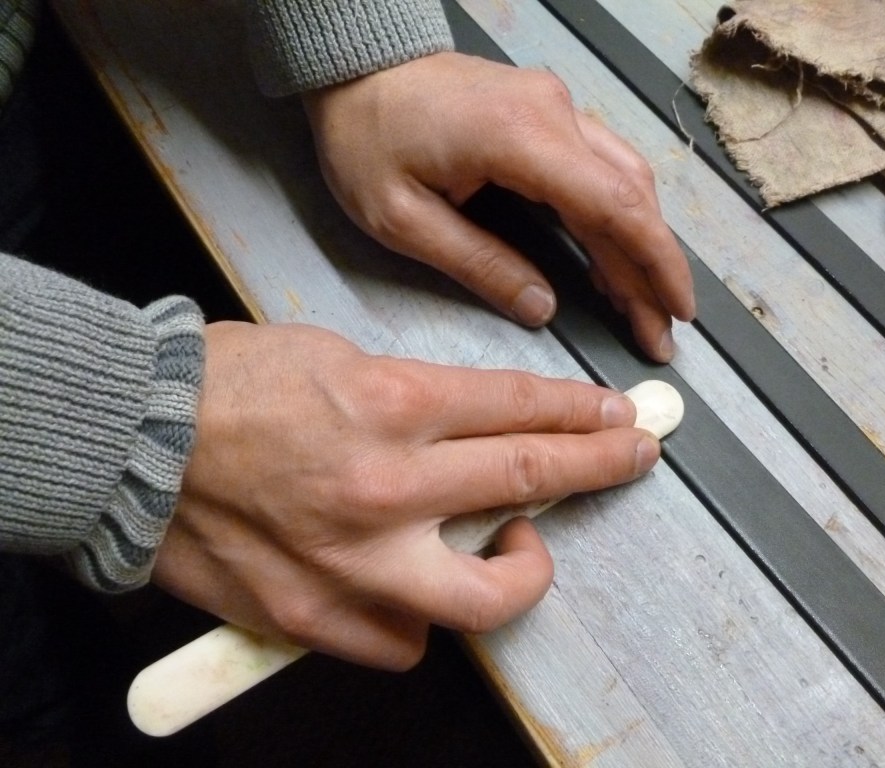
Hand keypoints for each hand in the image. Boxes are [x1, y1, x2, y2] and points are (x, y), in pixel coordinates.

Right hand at [152, 321, 660, 669]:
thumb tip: (475, 435)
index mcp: (387, 405)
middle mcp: (384, 486)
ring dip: (527, 570)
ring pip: (487, 593)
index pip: (519, 409)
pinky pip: (407, 641)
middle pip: (528, 480)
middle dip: (600, 462)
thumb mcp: (335, 360)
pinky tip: (421, 591)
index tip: (614, 415)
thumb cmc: (227, 385)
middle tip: (634, 454)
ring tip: (527, 548)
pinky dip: (426, 615)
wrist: (131, 439)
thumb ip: (414, 403)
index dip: (580, 412)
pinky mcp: (317, 616)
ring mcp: (355, 562)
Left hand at [301, 52, 695, 362]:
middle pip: (631, 197)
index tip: (676, 312)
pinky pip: (599, 169)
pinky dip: (615, 218)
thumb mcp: (403, 219)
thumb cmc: (366, 139)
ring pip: (624, 180)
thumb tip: (544, 310)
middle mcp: (555, 113)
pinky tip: (611, 262)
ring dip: (639, 245)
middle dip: (653, 270)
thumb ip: (479, 264)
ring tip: (642, 307)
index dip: (655, 263)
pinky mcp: (547, 114)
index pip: (616, 205)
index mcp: (521, 138)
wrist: (354, 65)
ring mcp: (556, 108)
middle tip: (660, 333)